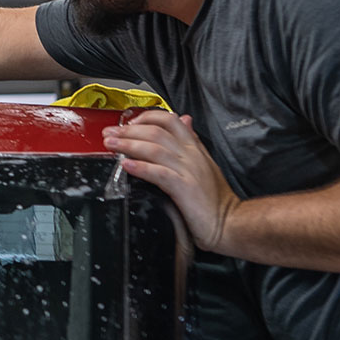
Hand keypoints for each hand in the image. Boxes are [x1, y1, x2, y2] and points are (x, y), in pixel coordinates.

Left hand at [103, 111, 240, 251]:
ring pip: (154, 148)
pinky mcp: (184, 188)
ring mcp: (188, 170)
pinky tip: (126, 165)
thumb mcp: (204, 162)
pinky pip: (159, 173)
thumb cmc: (214, 200)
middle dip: (128, 130)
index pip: (170, 120)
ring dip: (128, 144)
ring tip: (111, 145)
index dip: (146, 118)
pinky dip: (141, 167)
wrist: (230, 222)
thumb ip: (192, 141)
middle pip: (156, 131)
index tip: (128, 124)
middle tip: (109, 134)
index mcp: (194, 148)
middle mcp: (190, 155)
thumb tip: (184, 120)